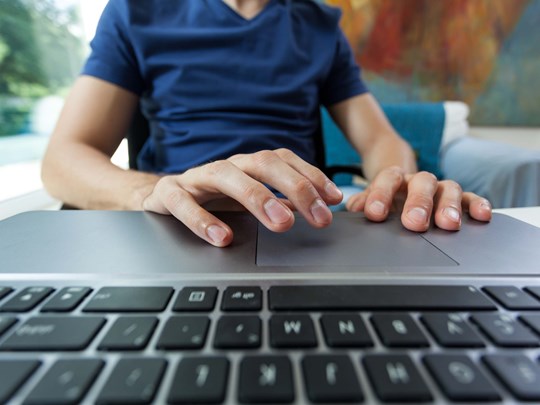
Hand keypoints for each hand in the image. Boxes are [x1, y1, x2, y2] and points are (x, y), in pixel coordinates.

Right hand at [142, 149, 343, 246]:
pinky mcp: (168, 193)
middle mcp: (225, 167)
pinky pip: (182, 202)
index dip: (311, 176)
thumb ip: (278, 202)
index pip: (283, 160)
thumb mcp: (247, 200)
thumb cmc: (210, 199)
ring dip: (257, 197)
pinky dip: (201, 218)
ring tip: (281, 222)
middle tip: (319, 217)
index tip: (334, 199)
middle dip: (295, 187)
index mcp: (246, 167)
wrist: (159, 198)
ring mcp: (196, 178)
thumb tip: (316, 210)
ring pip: (226, 175)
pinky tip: (222, 237)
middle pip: (262, 163)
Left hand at [346, 166, 491, 230]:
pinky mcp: (458, 199)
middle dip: (418, 203)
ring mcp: (439, 188)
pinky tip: (482, 216)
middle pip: (421, 183)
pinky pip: (471, 199)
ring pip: (448, 189)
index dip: (380, 195)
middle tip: (414, 222)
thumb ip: (362, 202)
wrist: (400, 181)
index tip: (375, 213)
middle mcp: (418, 181)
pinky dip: (477, 206)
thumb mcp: (369, 199)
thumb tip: (354, 208)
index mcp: (394, 178)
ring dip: (449, 205)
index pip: (387, 179)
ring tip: (448, 223)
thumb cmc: (385, 195)